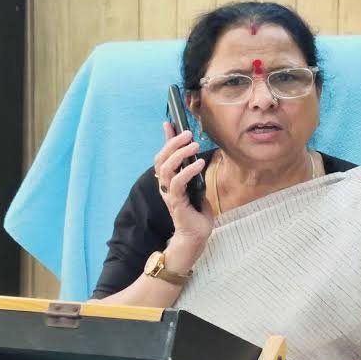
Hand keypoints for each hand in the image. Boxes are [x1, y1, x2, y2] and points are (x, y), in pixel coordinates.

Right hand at [154, 122, 214, 262]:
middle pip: (162, 159)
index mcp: (169, 181)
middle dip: (173, 143)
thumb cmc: (197, 213)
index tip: (169, 123)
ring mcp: (169, 194)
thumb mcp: (197, 186)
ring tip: (194, 145)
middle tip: (187, 133)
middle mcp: (166, 186)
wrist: (196, 236)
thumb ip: (193, 173)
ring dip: (180, 153)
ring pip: (167, 168)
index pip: (164, 156)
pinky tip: (198, 163)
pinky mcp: (176, 202)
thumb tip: (196, 157)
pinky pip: (178, 182)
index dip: (166, 139)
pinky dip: (188, 170)